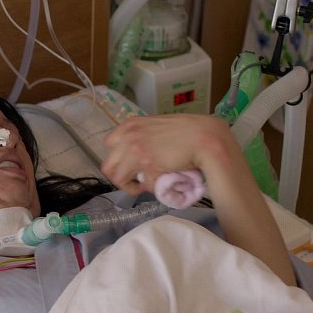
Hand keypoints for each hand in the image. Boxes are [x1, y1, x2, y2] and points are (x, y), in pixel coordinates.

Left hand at [101, 114, 235, 194]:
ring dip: (131, 185)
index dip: (119, 161)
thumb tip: (138, 163)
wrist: (205, 137)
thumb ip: (143, 139)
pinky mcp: (146, 162)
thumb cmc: (187, 133)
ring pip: (117, 178)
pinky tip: (161, 182)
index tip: (131, 168)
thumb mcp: (157, 128)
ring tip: (146, 185)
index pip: (110, 146)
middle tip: (136, 181)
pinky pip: (140, 184)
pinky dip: (149, 187)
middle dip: (121, 177)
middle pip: (108, 165)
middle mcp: (128, 134)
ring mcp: (135, 148)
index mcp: (129, 124)